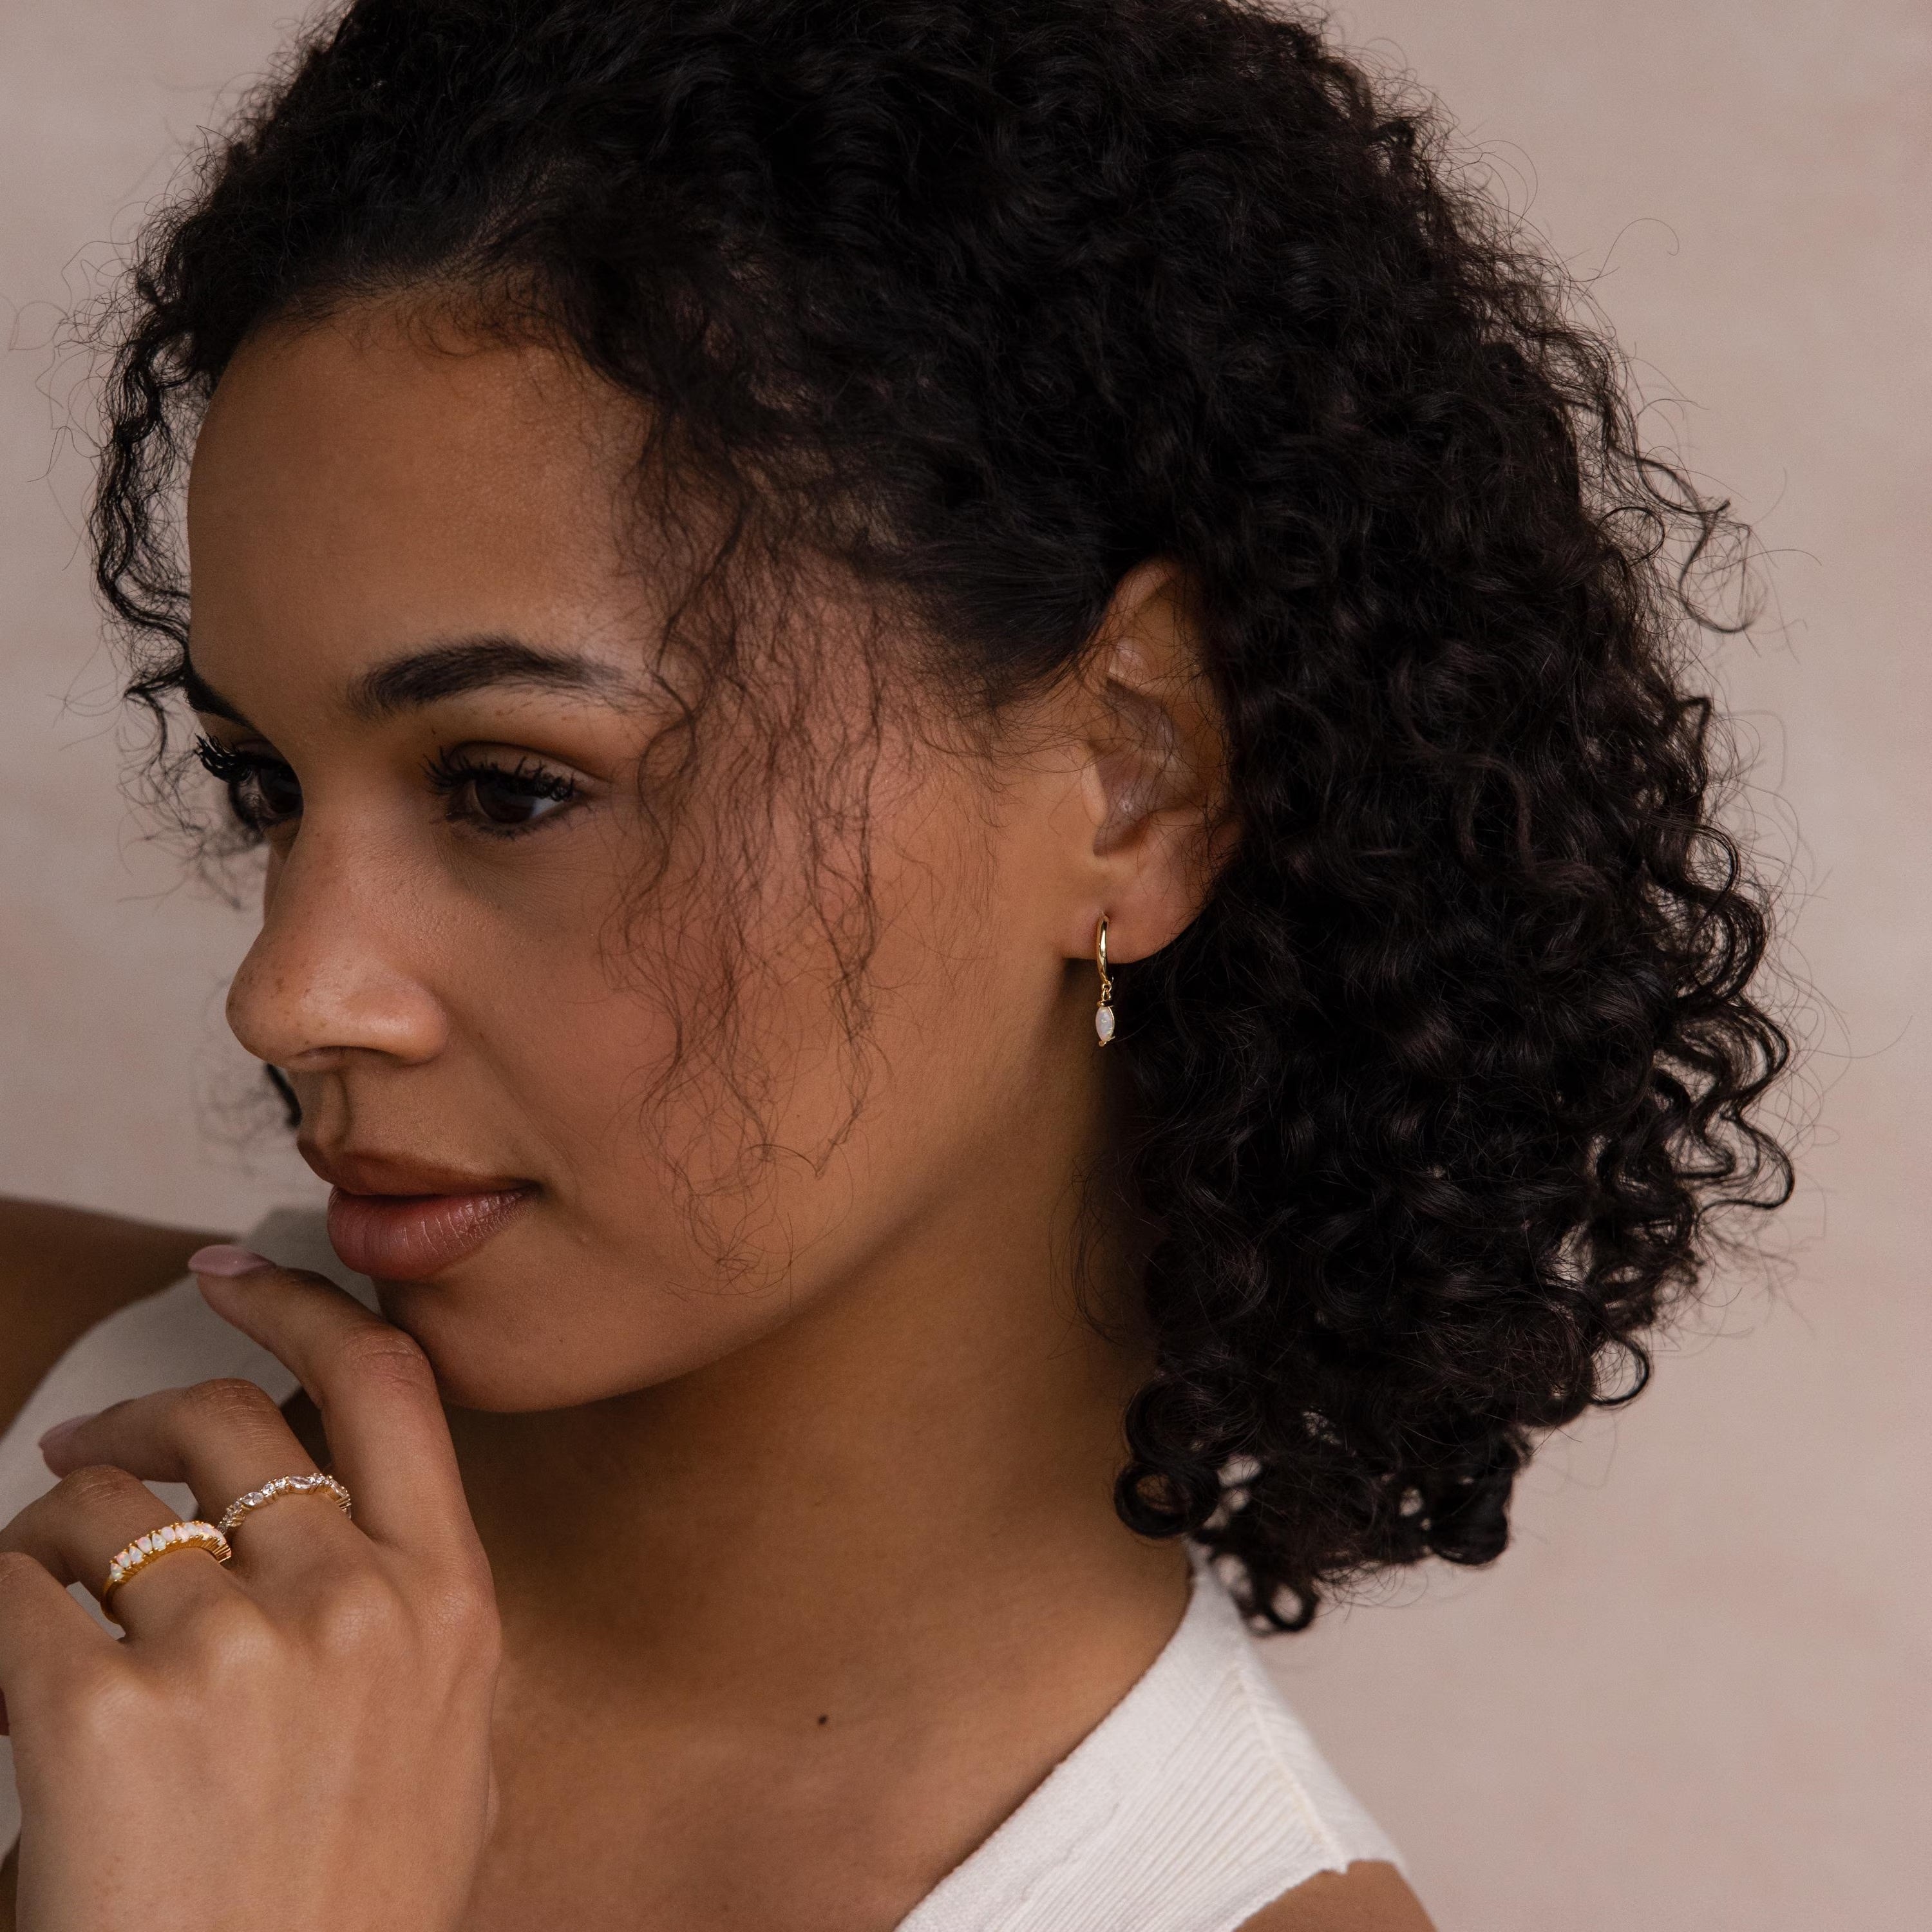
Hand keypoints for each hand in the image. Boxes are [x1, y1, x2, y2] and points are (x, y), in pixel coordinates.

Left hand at [0, 1252, 499, 1931]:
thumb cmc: (350, 1925)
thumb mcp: (452, 1764)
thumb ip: (427, 1637)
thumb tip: (371, 1538)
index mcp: (447, 1604)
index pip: (386, 1385)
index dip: (304, 1307)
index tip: (240, 1275)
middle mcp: (350, 1604)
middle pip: (229, 1420)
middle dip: (144, 1410)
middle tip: (93, 1440)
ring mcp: (231, 1654)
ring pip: (105, 1503)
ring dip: (55, 1525)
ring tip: (43, 1580)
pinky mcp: (98, 1715)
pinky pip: (12, 1594)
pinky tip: (7, 1645)